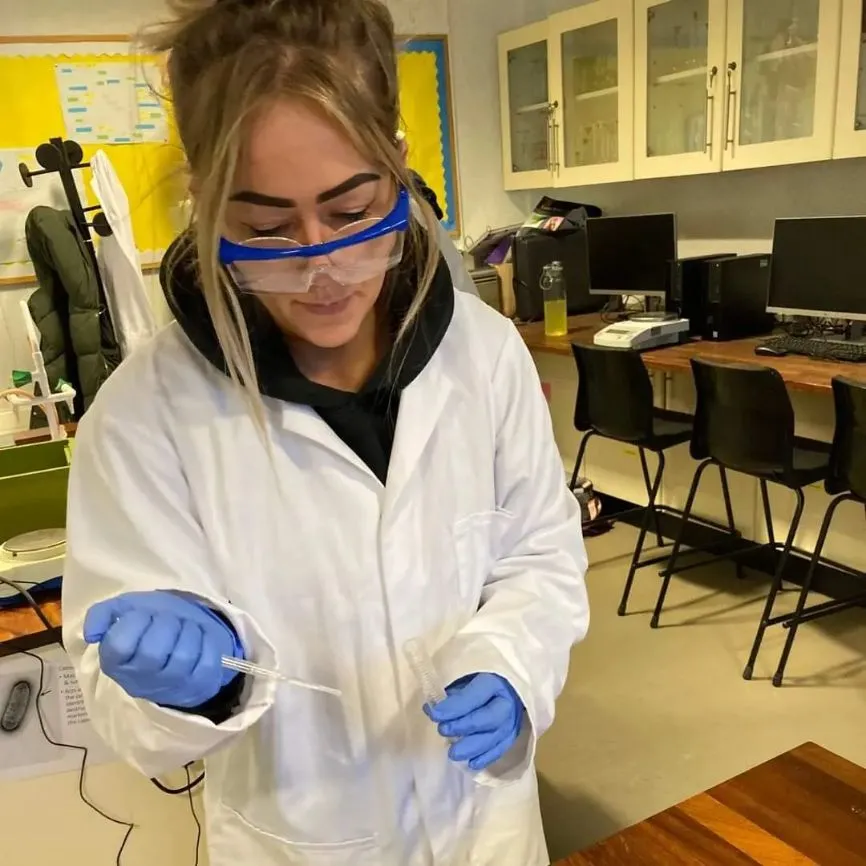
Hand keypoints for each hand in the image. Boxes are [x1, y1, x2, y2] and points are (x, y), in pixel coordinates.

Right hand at [83, 591, 241, 708]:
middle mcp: (141, 679)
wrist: (185, 637)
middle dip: (165, 625)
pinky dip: (208, 642)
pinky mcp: (198, 684)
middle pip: (152, 652)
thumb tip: (91, 634)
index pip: (119, 645)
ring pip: (182, 656)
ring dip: (188, 632)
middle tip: (168, 620)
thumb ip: (103, 614)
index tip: (144, 615)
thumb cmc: (152, 623)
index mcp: (116, 662)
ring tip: (185, 628)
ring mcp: (171, 685)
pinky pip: (207, 662)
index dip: (134, 623)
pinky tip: (201, 638)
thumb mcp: (125, 611)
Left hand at [426, 673, 523, 770]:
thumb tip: (432, 707)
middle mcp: (507, 702)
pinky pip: (502, 748)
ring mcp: (513, 720)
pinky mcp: (514, 734)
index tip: (435, 714)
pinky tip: (472, 763)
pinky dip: (487, 757)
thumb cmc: (481, 675)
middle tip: (443, 730)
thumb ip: (453, 690)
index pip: (475, 695)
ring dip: (472, 747)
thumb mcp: (468, 674)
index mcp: (495, 681)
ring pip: (495, 737)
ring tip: (453, 753)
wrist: (508, 684)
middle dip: (463, 726)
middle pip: (487, 718)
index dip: (454, 706)